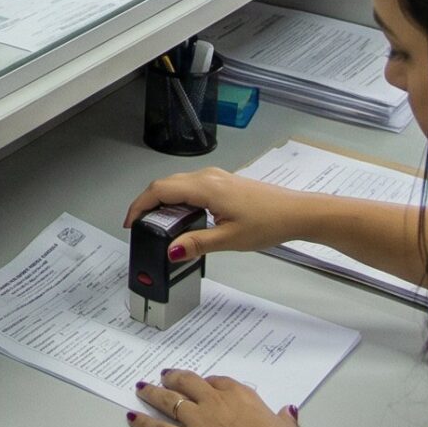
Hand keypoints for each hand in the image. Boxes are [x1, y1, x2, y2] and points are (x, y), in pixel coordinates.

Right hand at [124, 169, 312, 257]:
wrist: (297, 212)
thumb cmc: (269, 222)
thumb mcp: (229, 240)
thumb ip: (196, 244)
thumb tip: (171, 250)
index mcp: (205, 187)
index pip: (159, 190)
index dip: (140, 205)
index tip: (131, 222)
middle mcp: (208, 177)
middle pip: (166, 184)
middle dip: (149, 205)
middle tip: (142, 227)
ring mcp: (217, 177)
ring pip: (179, 184)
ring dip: (165, 202)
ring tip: (161, 226)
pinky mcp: (224, 183)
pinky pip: (192, 186)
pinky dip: (180, 200)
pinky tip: (185, 218)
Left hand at [129, 372, 304, 426]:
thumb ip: (284, 419)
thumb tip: (288, 412)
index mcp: (240, 395)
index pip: (219, 381)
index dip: (208, 382)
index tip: (204, 383)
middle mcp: (215, 402)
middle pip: (188, 382)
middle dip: (174, 378)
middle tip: (165, 375)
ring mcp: (198, 420)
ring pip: (168, 400)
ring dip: (152, 393)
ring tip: (141, 387)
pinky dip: (143, 422)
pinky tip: (133, 417)